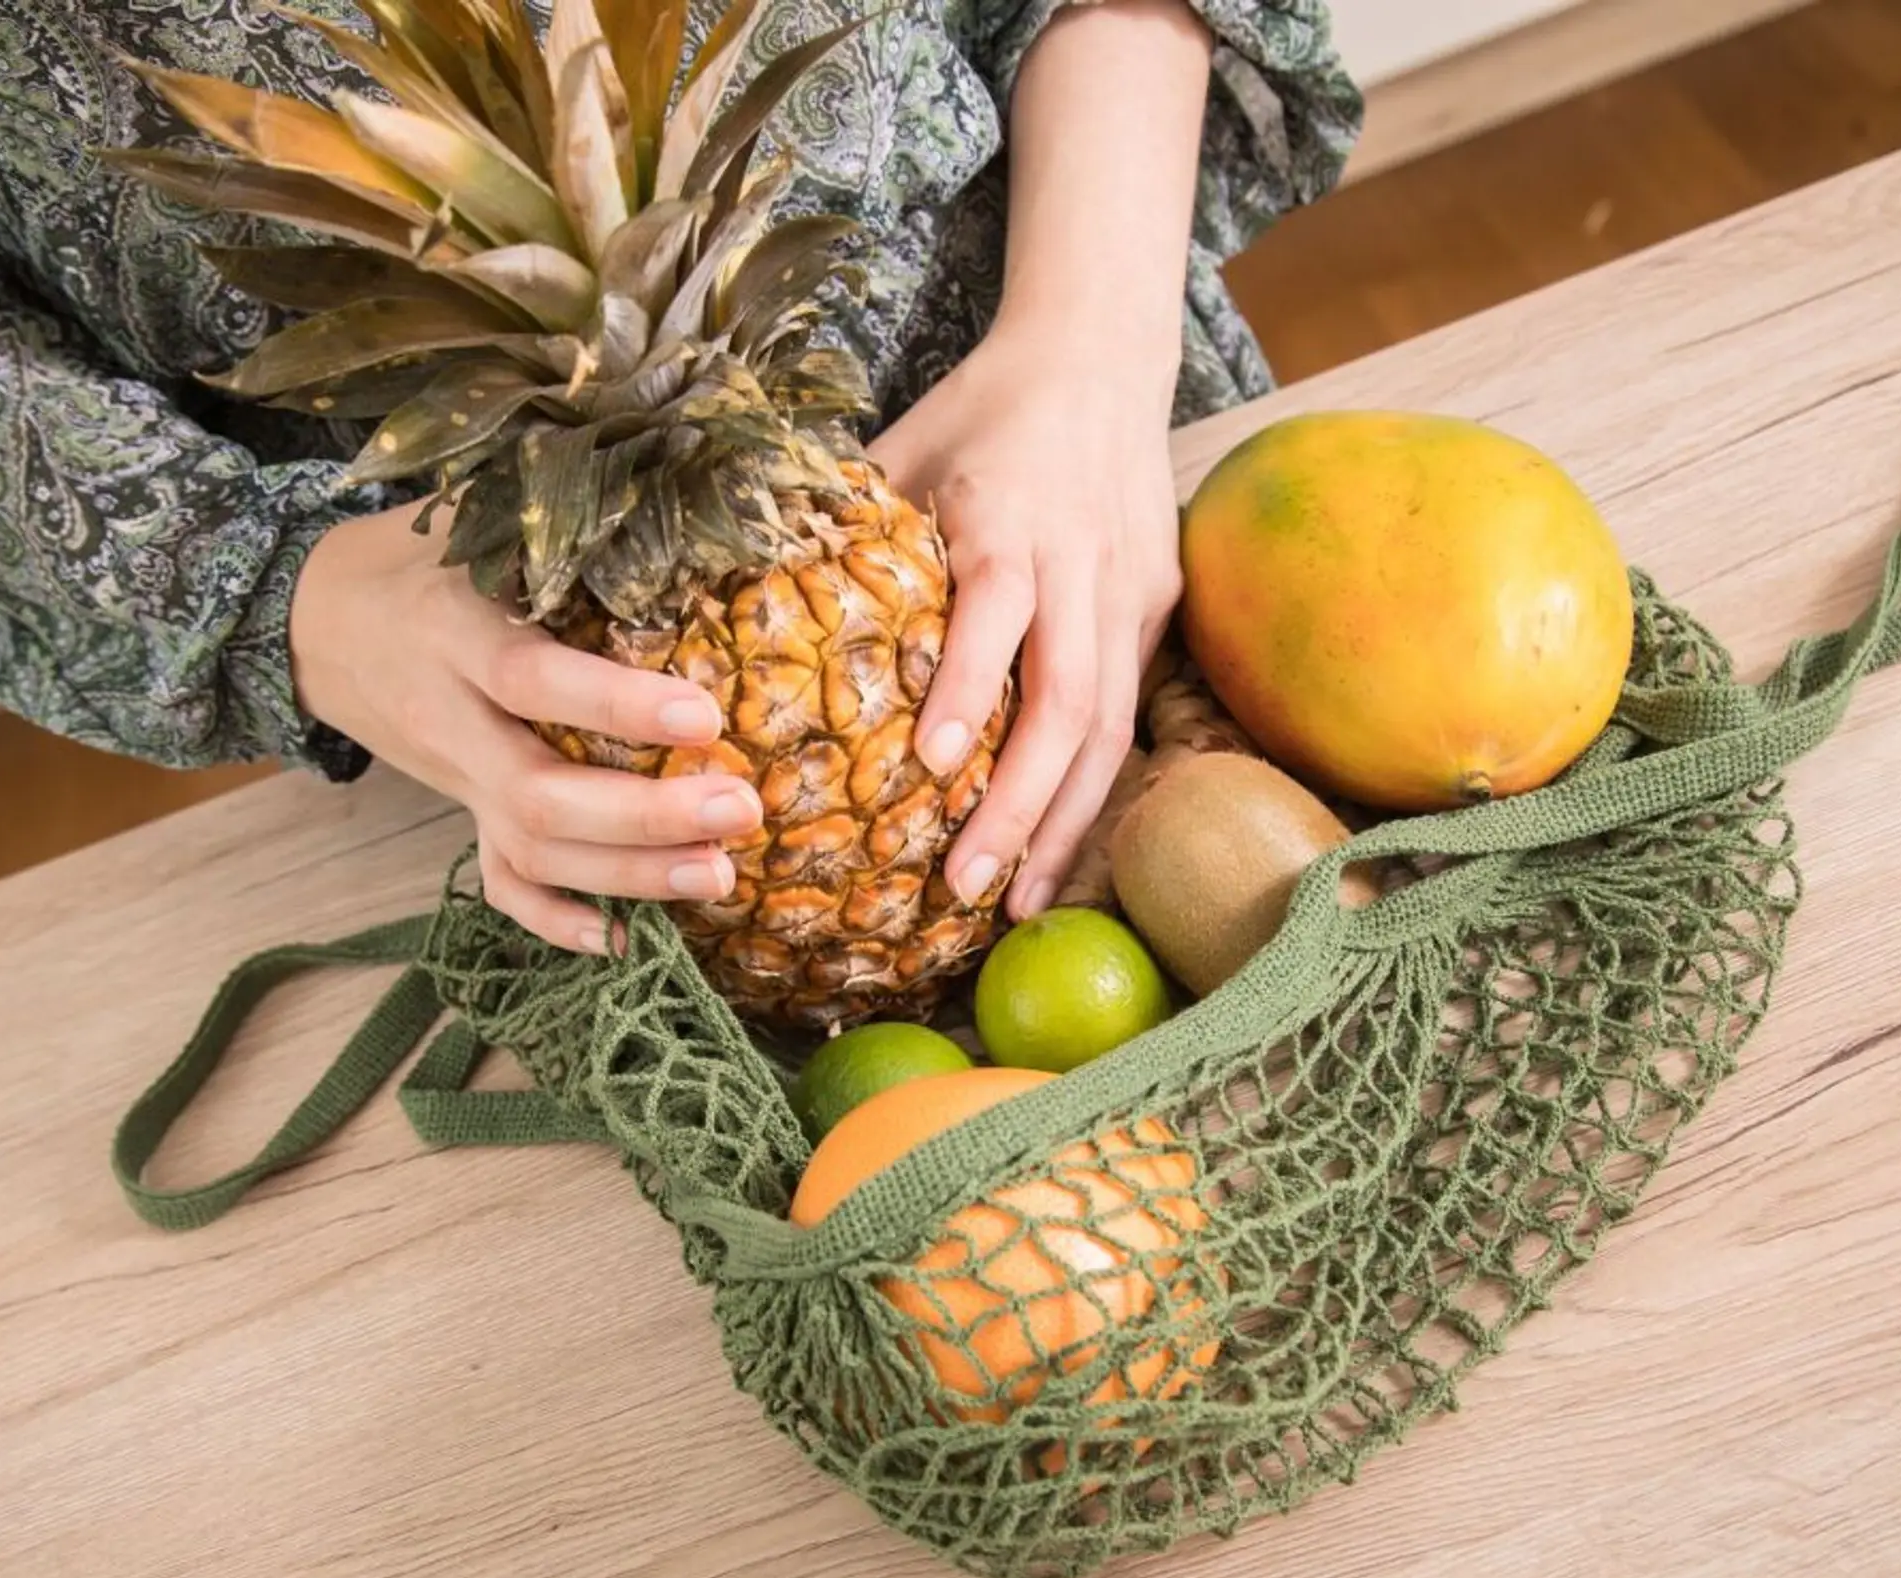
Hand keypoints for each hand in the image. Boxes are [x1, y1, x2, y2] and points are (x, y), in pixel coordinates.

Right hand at [288, 500, 760, 953]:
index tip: (703, 715)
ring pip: (528, 847)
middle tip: (740, 809)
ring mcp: (453, 777)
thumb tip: (680, 499)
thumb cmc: (419, 557)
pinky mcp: (457, 809)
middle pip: (537, 791)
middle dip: (643, 815)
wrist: (315, 618)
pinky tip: (622, 942)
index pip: (533, 678)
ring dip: (627, 875)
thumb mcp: (469, 518)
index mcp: (452, 632)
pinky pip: (497, 880)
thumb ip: (555, 522)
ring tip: (719, 873)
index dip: (616, 705)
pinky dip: (555, 920)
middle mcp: (449, 718)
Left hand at [870, 324, 1183, 920]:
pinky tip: (1049, 854)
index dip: (966, 687)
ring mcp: (1131, 590)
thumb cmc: (978, 410)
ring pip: (1111, 726)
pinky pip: (1126, 716)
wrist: (1100, 351)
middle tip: (964, 885)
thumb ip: (845, 529)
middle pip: (1069, 698)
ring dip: (1064, 824)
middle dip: (1020, 803)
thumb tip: (743, 612)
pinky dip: (1087, 792)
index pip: (999, 608)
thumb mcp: (901, 450)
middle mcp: (1083, 559)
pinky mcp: (1157, 610)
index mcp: (1010, 511)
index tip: (926, 763)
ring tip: (1015, 904)